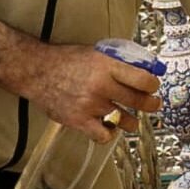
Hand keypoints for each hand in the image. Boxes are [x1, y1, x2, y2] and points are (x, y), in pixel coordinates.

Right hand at [23, 44, 162, 141]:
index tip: (153, 86)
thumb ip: (118, 63)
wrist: (36, 70)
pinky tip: (108, 127)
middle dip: (151, 104)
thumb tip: (144, 70)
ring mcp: (90, 105)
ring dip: (132, 121)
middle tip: (153, 104)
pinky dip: (109, 133)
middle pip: (138, 101)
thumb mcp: (96, 53)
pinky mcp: (78, 121)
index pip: (143, 80)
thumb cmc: (66, 60)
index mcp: (107, 65)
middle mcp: (101, 86)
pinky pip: (104, 135)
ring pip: (125, 120)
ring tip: (130, 118)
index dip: (153, 85)